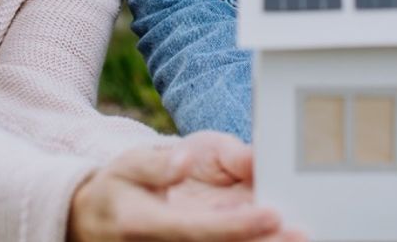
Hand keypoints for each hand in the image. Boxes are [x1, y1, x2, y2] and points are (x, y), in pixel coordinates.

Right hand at [68, 132, 303, 241]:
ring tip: (300, 236)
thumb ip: (156, 164)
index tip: (272, 214)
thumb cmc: (119, 187)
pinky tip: (279, 238)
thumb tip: (181, 161)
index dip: (237, 225)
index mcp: (146, 224)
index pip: (199, 229)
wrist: (93, 221)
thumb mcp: (128, 164)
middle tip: (303, 234)